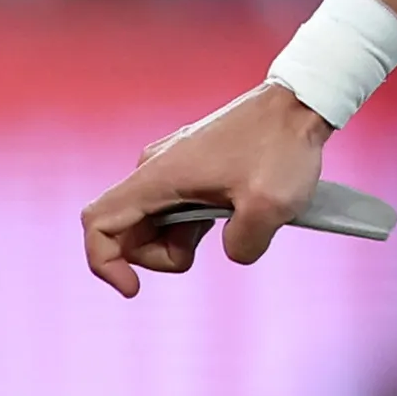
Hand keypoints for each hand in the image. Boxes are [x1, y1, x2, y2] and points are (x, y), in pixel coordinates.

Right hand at [82, 82, 331, 295]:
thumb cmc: (282, 147)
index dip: (104, 263)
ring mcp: (171, 168)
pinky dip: (192, 227)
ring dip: (179, 243)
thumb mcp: (270, 206)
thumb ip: (242, 244)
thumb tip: (233, 251)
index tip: (134, 289)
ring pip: (152, 224)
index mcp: (159, 177)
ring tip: (228, 226)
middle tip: (201, 251)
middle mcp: (154, 170)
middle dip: (157, 257)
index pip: (99, 224)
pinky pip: (173, 210)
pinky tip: (229, 217)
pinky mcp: (190, 169)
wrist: (298, 106)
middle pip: (126, 232)